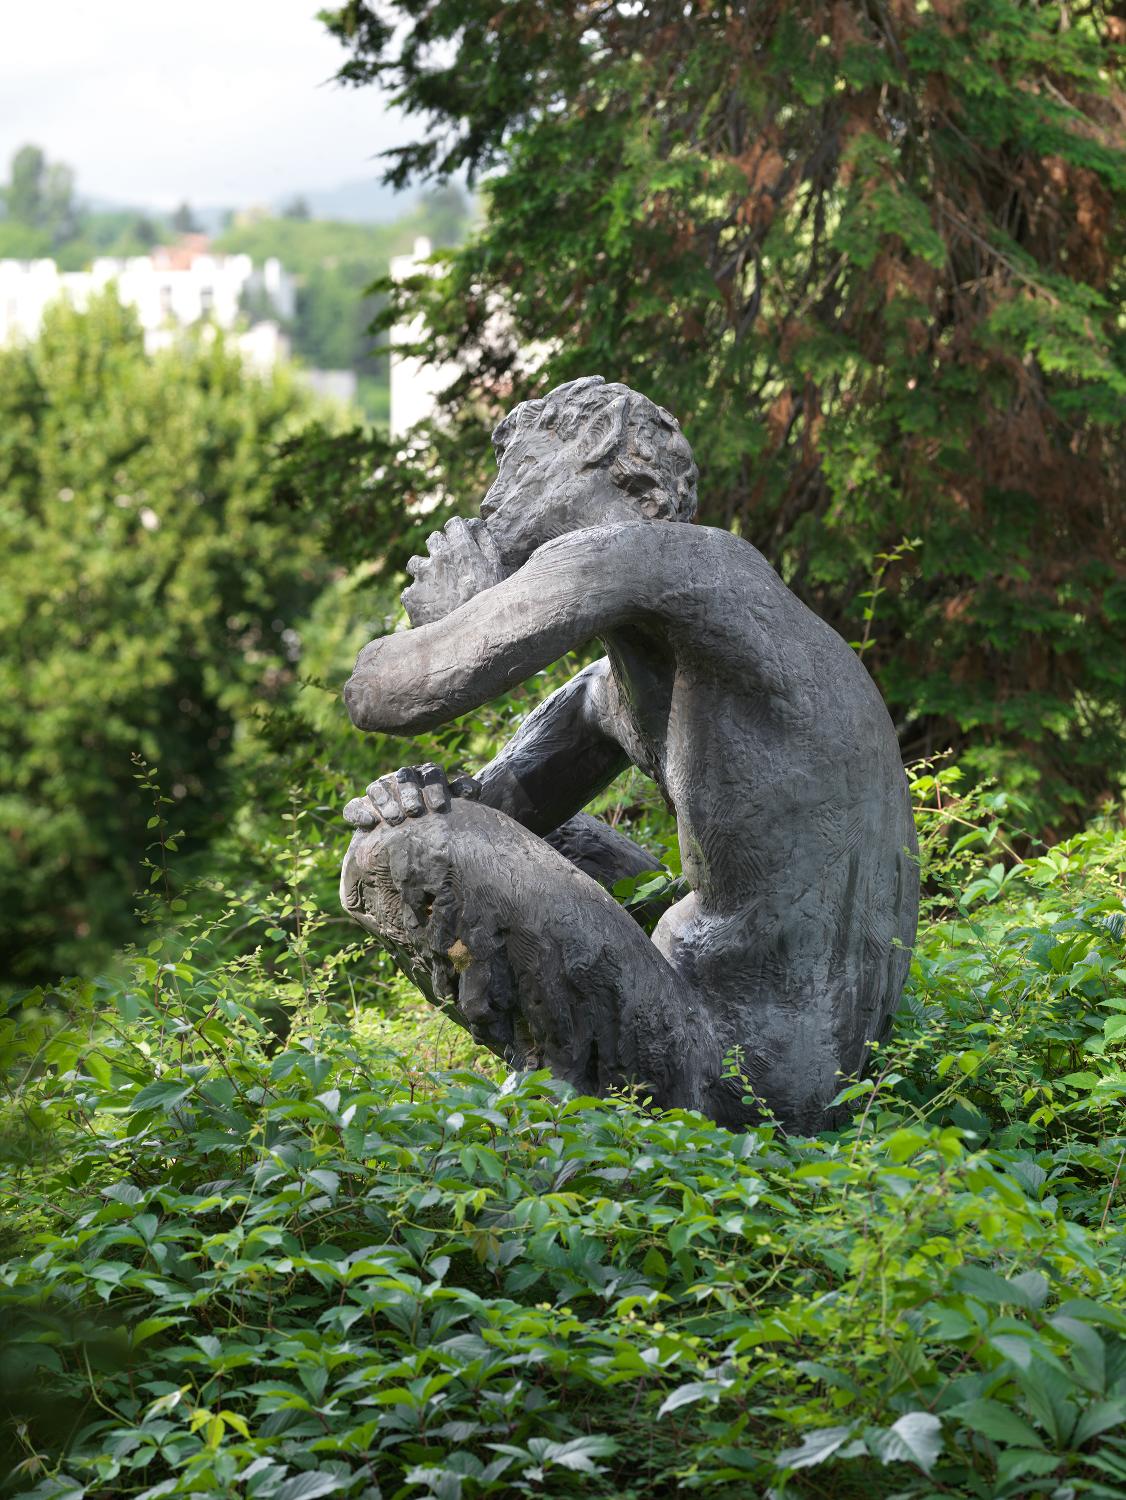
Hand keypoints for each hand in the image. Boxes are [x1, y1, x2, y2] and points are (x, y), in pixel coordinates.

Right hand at [343, 763, 479, 830]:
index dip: (435, 787)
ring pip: (378, 788)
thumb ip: (464, 794)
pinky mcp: (361, 808)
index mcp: (427, 776)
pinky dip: (359, 812)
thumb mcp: (455, 809)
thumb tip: (470, 791)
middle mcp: (402, 779)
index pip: (431, 773)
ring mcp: (381, 791)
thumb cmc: (443, 822)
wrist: (418, 844)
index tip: (439, 807)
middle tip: (415, 811)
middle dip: (409, 793)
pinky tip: (369, 822)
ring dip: (386, 801)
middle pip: (404, 777)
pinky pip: (355, 806)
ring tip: (395, 819)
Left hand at [401, 515, 504, 626]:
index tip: (461, 544)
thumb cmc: (489, 603)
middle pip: (433, 539)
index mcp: (462, 547)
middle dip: (441, 550)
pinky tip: (431, 608)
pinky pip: (410, 590)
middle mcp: (439, 557)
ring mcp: (422, 577)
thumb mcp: (498, 570)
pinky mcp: (411, 596)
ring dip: (424, 571)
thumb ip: (486, 542)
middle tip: (451, 568)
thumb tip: (474, 522)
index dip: (458, 533)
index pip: (453, 524)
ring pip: (415, 563)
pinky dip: (418, 597)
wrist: (471, 640)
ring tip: (437, 589)